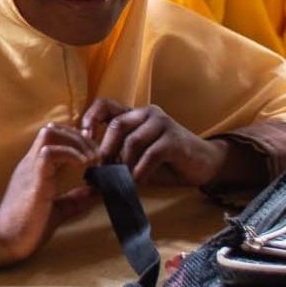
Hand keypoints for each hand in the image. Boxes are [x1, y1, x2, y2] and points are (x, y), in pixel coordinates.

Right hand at [0, 123, 99, 264]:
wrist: (5, 240)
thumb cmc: (27, 228)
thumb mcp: (57, 210)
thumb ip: (75, 199)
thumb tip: (96, 191)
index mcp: (35, 168)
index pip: (52, 137)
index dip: (75, 138)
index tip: (92, 151)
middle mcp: (31, 162)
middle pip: (52, 129)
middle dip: (79, 137)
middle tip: (96, 155)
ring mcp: (31, 168)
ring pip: (50, 134)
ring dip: (75, 142)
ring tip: (91, 159)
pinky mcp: (34, 179)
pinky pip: (49, 153)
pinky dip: (70, 154)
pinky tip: (82, 165)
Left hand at [80, 99, 227, 186]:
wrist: (203, 165)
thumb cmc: (166, 163)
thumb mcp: (136, 159)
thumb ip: (117, 160)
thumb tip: (90, 179)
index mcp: (134, 114)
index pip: (105, 105)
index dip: (90, 118)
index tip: (82, 138)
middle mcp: (147, 113)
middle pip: (117, 125)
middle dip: (105, 151)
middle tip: (99, 172)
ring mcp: (162, 124)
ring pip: (132, 141)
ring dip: (123, 165)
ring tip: (120, 181)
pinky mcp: (174, 139)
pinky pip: (150, 154)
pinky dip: (140, 170)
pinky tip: (137, 182)